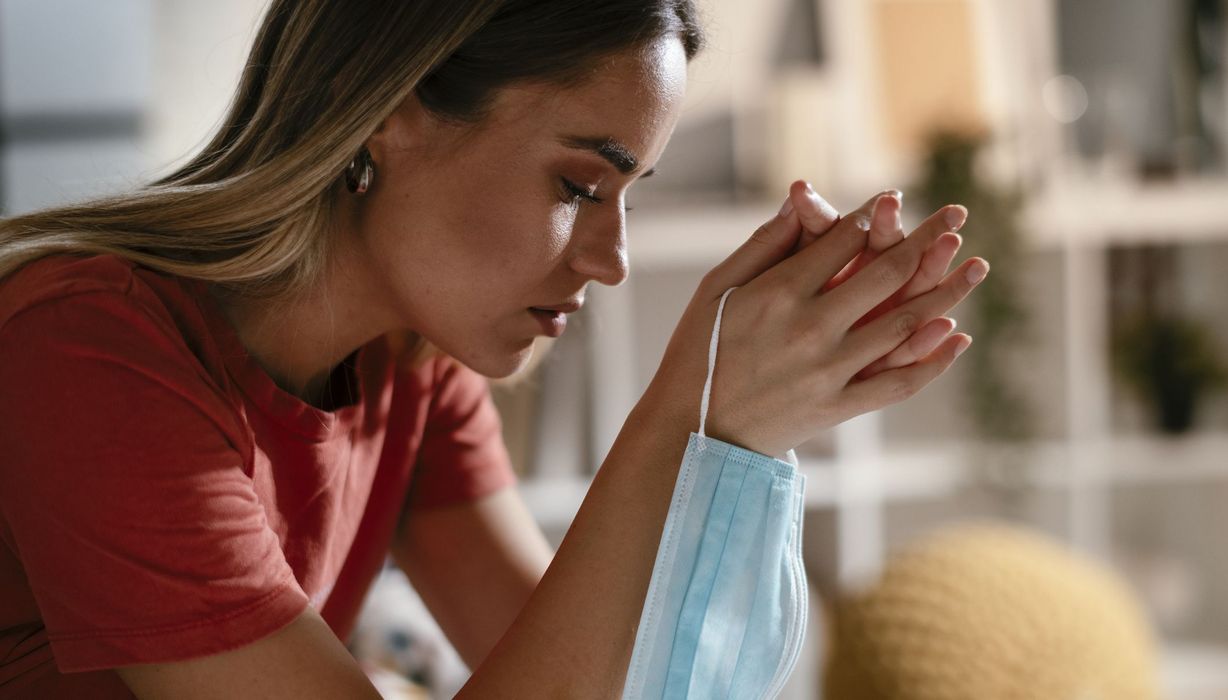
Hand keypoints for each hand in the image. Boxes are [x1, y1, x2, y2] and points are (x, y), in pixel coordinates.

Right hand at [646, 190, 987, 456]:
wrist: (694, 428)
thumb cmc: (698, 350)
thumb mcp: (716, 287)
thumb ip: (764, 244)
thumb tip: (802, 200)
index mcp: (779, 292)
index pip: (843, 241)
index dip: (874, 215)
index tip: (896, 199)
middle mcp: (811, 327)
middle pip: (886, 274)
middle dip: (928, 240)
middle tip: (958, 217)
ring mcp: (829, 370)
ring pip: (905, 325)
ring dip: (947, 293)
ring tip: (978, 267)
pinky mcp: (838, 406)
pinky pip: (898, 382)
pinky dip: (933, 361)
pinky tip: (958, 336)